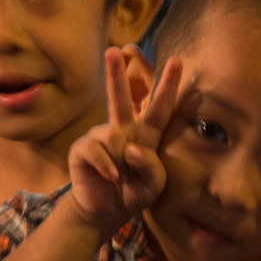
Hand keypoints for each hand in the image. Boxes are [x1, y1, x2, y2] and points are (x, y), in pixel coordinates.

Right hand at [67, 47, 181, 237]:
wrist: (106, 211)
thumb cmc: (134, 192)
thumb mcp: (154, 185)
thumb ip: (151, 168)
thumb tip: (132, 148)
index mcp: (146, 134)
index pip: (160, 107)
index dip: (168, 85)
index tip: (177, 61)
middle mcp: (124, 129)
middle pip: (122, 98)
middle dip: (117, 73)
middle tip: (114, 50)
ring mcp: (101, 136)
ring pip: (113, 134)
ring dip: (122, 160)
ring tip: (122, 178)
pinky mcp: (84, 148)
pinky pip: (98, 150)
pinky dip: (108, 166)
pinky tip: (112, 177)